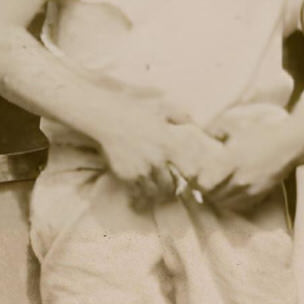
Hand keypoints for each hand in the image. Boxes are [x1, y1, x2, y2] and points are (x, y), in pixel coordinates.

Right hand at [97, 114, 223, 209]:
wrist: (107, 118)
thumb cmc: (134, 112)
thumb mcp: (161, 108)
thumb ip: (181, 116)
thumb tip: (196, 124)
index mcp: (168, 144)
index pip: (189, 169)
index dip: (191, 177)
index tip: (190, 180)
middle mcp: (157, 159)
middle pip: (171, 185)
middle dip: (170, 188)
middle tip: (169, 187)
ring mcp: (141, 169)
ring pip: (155, 192)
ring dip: (156, 192)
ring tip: (154, 189)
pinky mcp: (126, 175)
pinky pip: (137, 192)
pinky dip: (139, 195)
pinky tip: (138, 192)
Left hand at [193, 120, 298, 212]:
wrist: (289, 144)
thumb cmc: (261, 132)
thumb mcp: (234, 126)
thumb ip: (215, 130)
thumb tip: (203, 134)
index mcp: (230, 162)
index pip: (205, 183)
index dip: (195, 181)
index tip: (191, 175)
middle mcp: (240, 179)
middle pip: (213, 195)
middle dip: (203, 190)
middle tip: (197, 182)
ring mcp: (251, 189)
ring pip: (225, 203)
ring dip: (215, 198)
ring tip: (211, 189)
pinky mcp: (261, 194)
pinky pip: (240, 205)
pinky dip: (230, 202)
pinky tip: (228, 193)